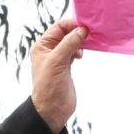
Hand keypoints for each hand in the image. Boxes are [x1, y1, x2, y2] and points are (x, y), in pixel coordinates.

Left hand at [28, 16, 86, 131]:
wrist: (52, 109)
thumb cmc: (49, 86)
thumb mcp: (57, 61)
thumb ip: (69, 43)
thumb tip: (81, 30)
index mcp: (42, 46)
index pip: (58, 27)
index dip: (72, 24)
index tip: (86, 26)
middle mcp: (49, 50)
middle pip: (66, 33)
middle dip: (78, 32)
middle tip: (90, 34)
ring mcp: (58, 58)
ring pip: (72, 42)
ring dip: (81, 41)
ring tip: (88, 45)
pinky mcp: (66, 67)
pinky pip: (75, 52)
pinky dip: (81, 50)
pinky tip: (82, 55)